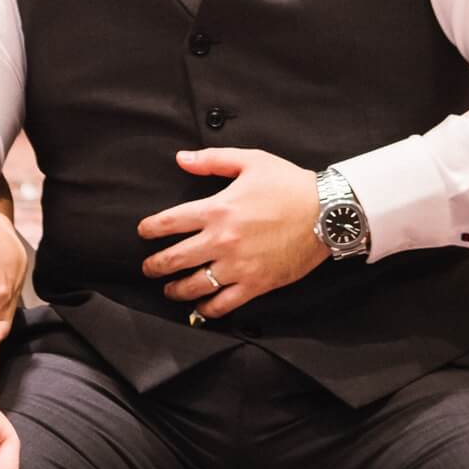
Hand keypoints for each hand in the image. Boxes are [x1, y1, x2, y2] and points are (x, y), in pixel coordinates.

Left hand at [137, 147, 327, 318]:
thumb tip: (181, 159)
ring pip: (195, 285)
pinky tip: (201, 308)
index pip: (171, 222)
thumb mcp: (251, 161)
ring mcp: (237, 266)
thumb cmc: (288, 185)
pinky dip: (208, 310)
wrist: (326, 214)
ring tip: (169, 289)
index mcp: (217, 209)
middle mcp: (222, 240)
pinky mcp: (255, 285)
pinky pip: (224, 304)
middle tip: (147, 268)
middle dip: (155, 265)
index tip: (142, 232)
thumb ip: (213, 160)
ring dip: (176, 289)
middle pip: (176, 258)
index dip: (151, 228)